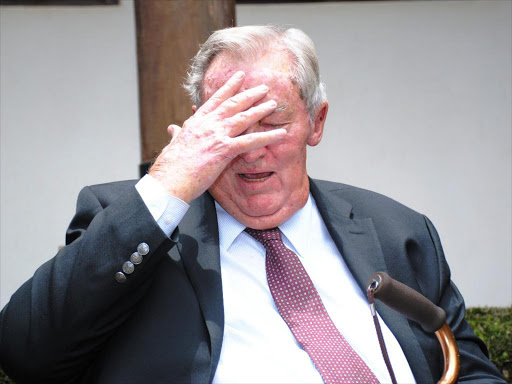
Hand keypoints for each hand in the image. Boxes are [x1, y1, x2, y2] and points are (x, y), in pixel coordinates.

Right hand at [149, 71, 285, 202]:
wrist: (168, 179)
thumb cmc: (170, 166)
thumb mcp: (173, 144)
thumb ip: (177, 134)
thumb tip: (172, 129)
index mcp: (196, 122)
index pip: (216, 99)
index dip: (229, 87)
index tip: (239, 77)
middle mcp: (208, 124)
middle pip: (233, 104)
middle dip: (249, 94)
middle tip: (263, 87)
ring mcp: (217, 135)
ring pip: (243, 118)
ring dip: (260, 110)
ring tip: (273, 103)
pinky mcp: (224, 150)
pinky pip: (251, 141)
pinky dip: (268, 137)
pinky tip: (280, 134)